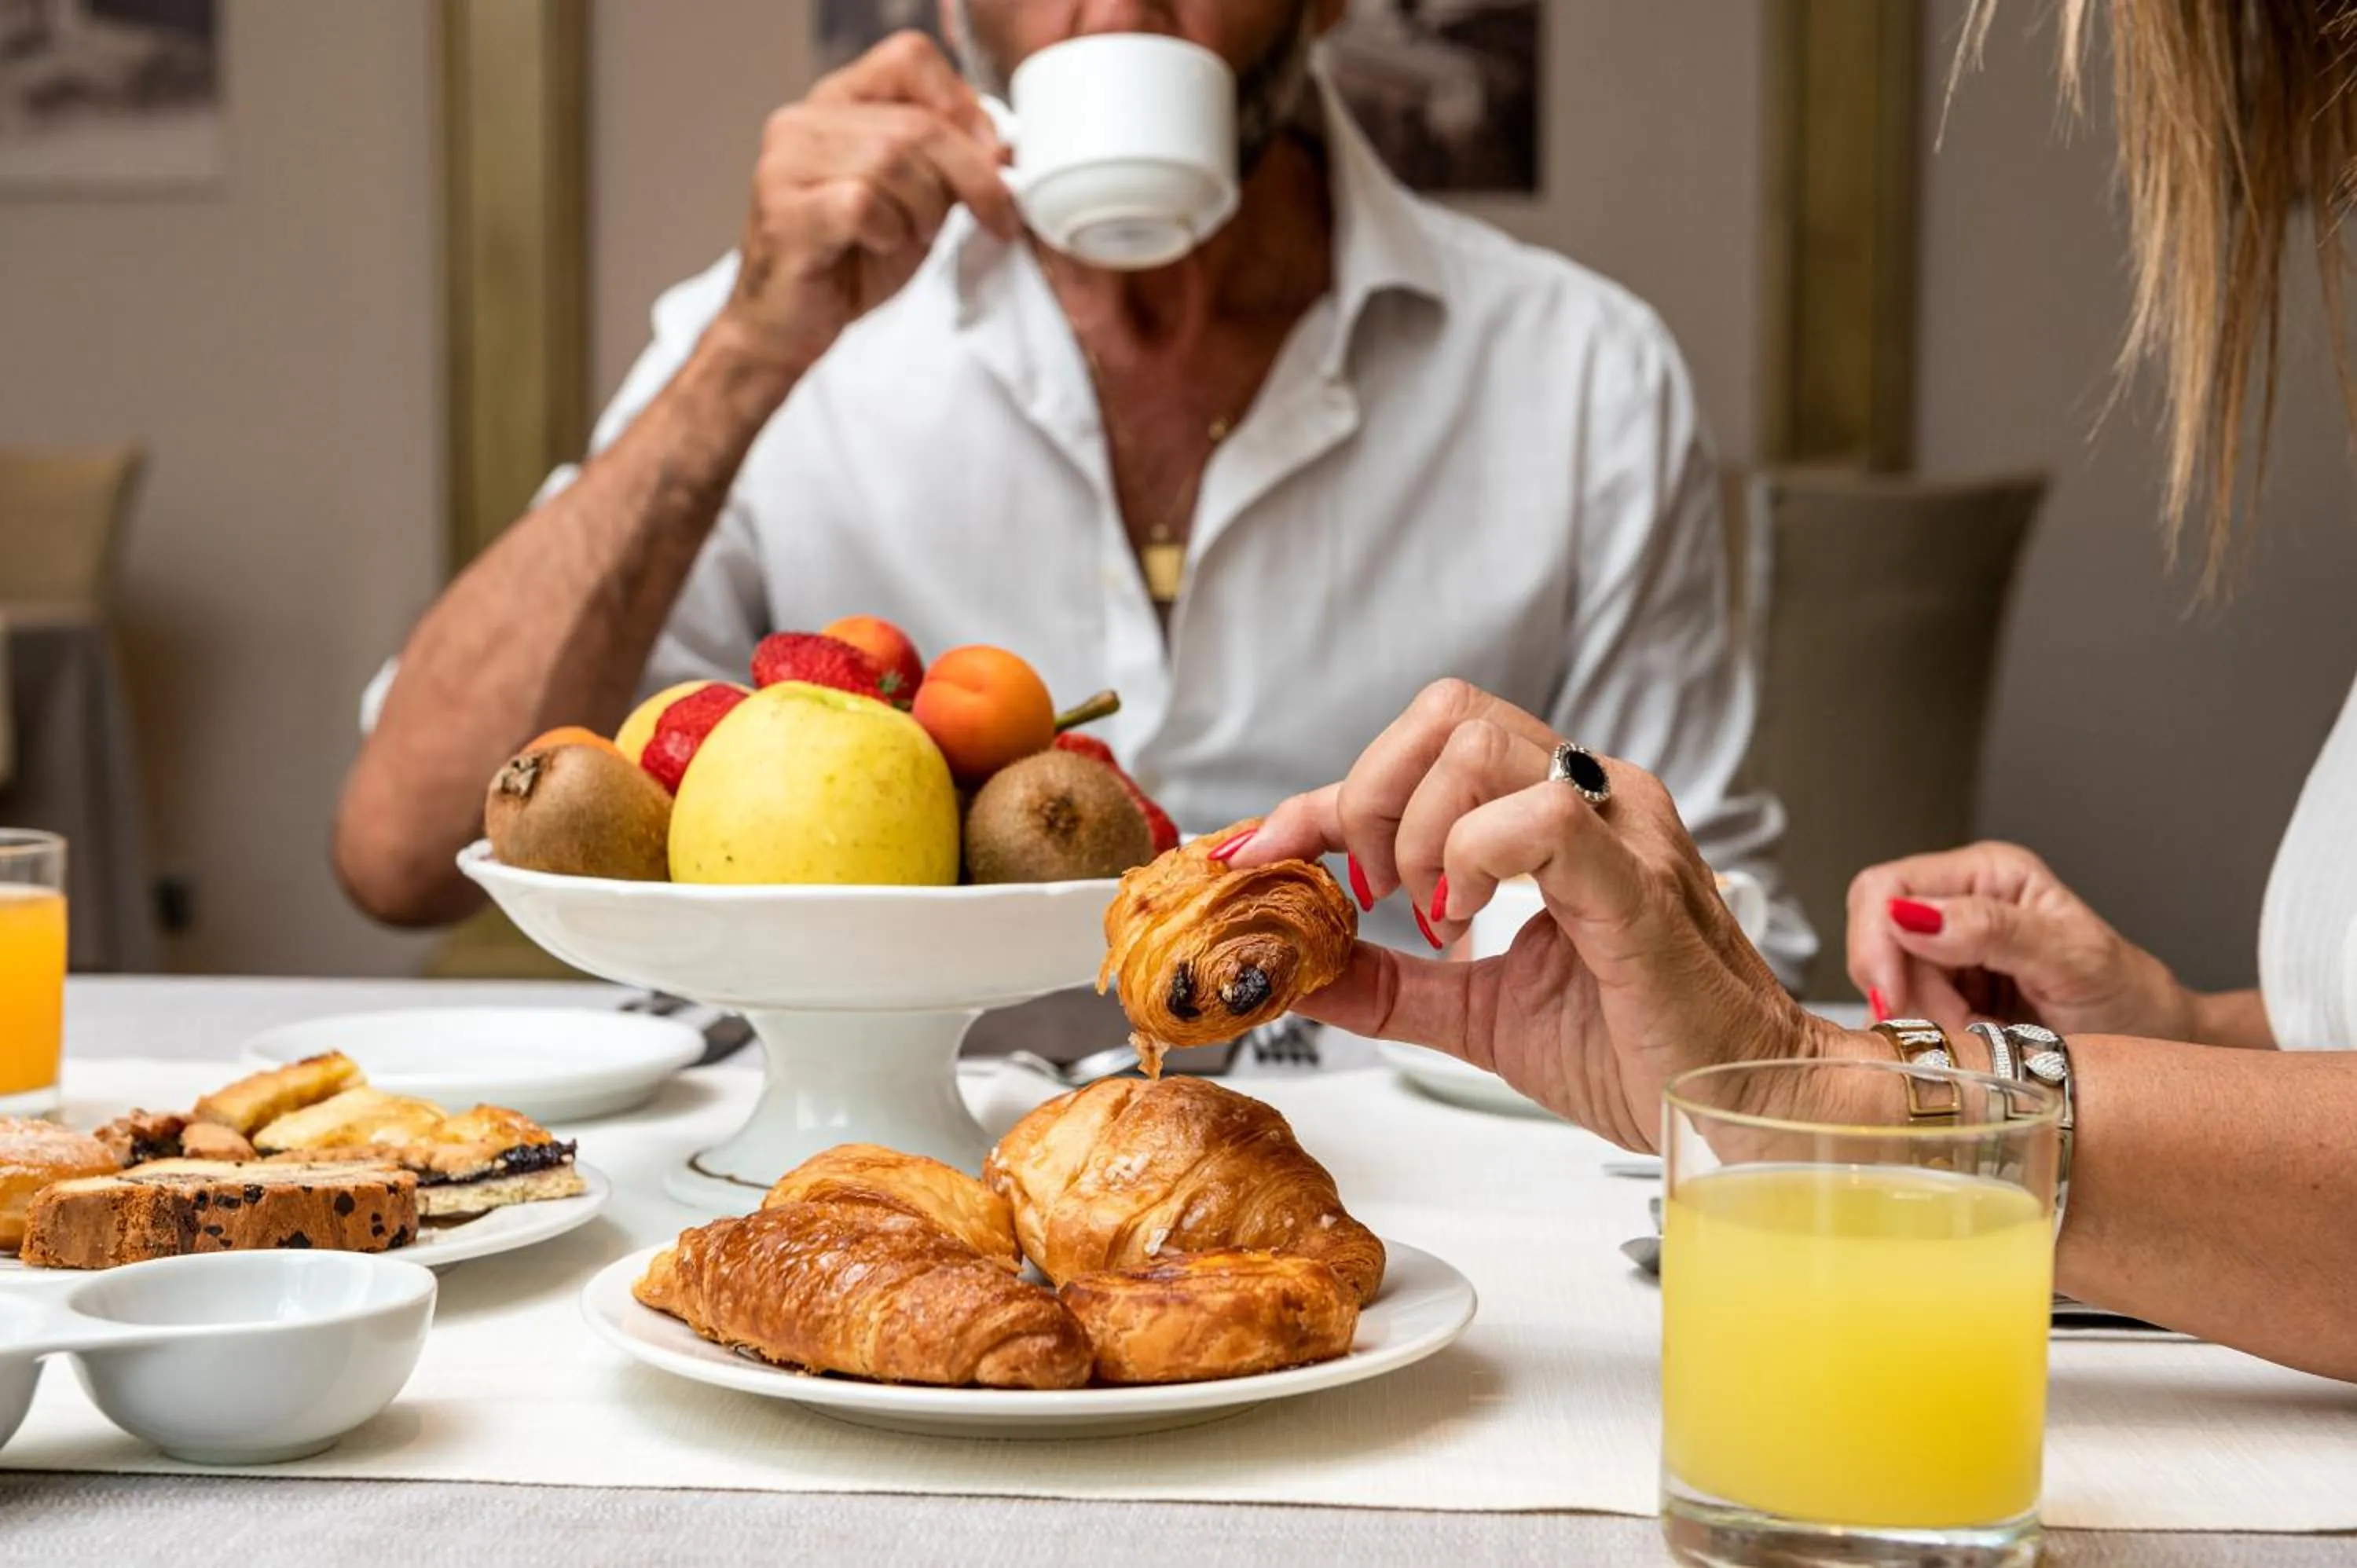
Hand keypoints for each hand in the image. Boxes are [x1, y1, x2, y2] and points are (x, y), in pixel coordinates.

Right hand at [720, 32, 1019, 381]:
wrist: (788, 329)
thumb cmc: (851, 264)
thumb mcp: (917, 202)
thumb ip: (948, 163)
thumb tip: (1004, 147)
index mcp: (838, 103)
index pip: (909, 60)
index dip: (962, 104)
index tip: (993, 156)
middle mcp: (804, 121)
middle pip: (915, 122)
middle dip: (971, 175)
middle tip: (993, 216)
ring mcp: (785, 163)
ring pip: (892, 160)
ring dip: (926, 209)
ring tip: (913, 237)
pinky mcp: (784, 211)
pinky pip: (863, 204)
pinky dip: (889, 232)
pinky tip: (879, 248)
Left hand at [1228, 681, 1836, 1150]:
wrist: (1747, 1113)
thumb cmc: (1648, 1052)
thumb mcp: (1482, 1013)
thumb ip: (1394, 982)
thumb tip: (1299, 969)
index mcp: (1559, 815)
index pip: (1421, 754)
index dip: (1319, 798)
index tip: (1253, 852)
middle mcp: (1594, 796)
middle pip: (1445, 712)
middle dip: (1371, 797)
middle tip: (1376, 895)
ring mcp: (1620, 827)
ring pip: (1478, 740)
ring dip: (1418, 830)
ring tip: (1434, 915)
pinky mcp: (1635, 880)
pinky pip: (1535, 815)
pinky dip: (1471, 858)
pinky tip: (1469, 920)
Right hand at [1846, 842, 2196, 1038]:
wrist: (2155, 1043)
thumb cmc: (2131, 998)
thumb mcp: (2073, 961)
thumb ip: (1995, 931)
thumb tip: (1913, 917)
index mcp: (1988, 874)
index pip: (1886, 887)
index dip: (1876, 941)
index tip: (1894, 997)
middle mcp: (1961, 901)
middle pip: (1877, 938)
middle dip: (1904, 990)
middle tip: (1960, 1025)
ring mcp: (1949, 947)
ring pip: (1886, 981)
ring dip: (1924, 1019)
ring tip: (1988, 1033)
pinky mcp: (1946, 989)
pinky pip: (1905, 1011)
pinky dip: (1932, 1034)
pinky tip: (1978, 1037)